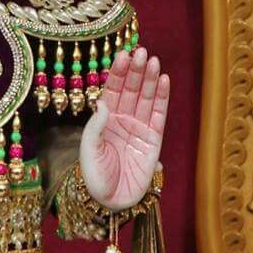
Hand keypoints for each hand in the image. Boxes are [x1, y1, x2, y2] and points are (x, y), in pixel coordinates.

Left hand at [78, 46, 168, 211]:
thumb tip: (102, 101)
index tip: (123, 55)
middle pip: (131, 89)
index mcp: (104, 119)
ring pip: (146, 98)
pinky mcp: (154, 139)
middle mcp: (122, 119)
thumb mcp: (88, 151)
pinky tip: (164, 80)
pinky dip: (162, 97)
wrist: (111, 201)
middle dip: (136, 71)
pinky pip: (159, 114)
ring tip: (154, 61)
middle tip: (141, 52)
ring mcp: (139, 128)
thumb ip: (95, 126)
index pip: (113, 90)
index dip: (118, 73)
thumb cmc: (94, 177)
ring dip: (150, 79)